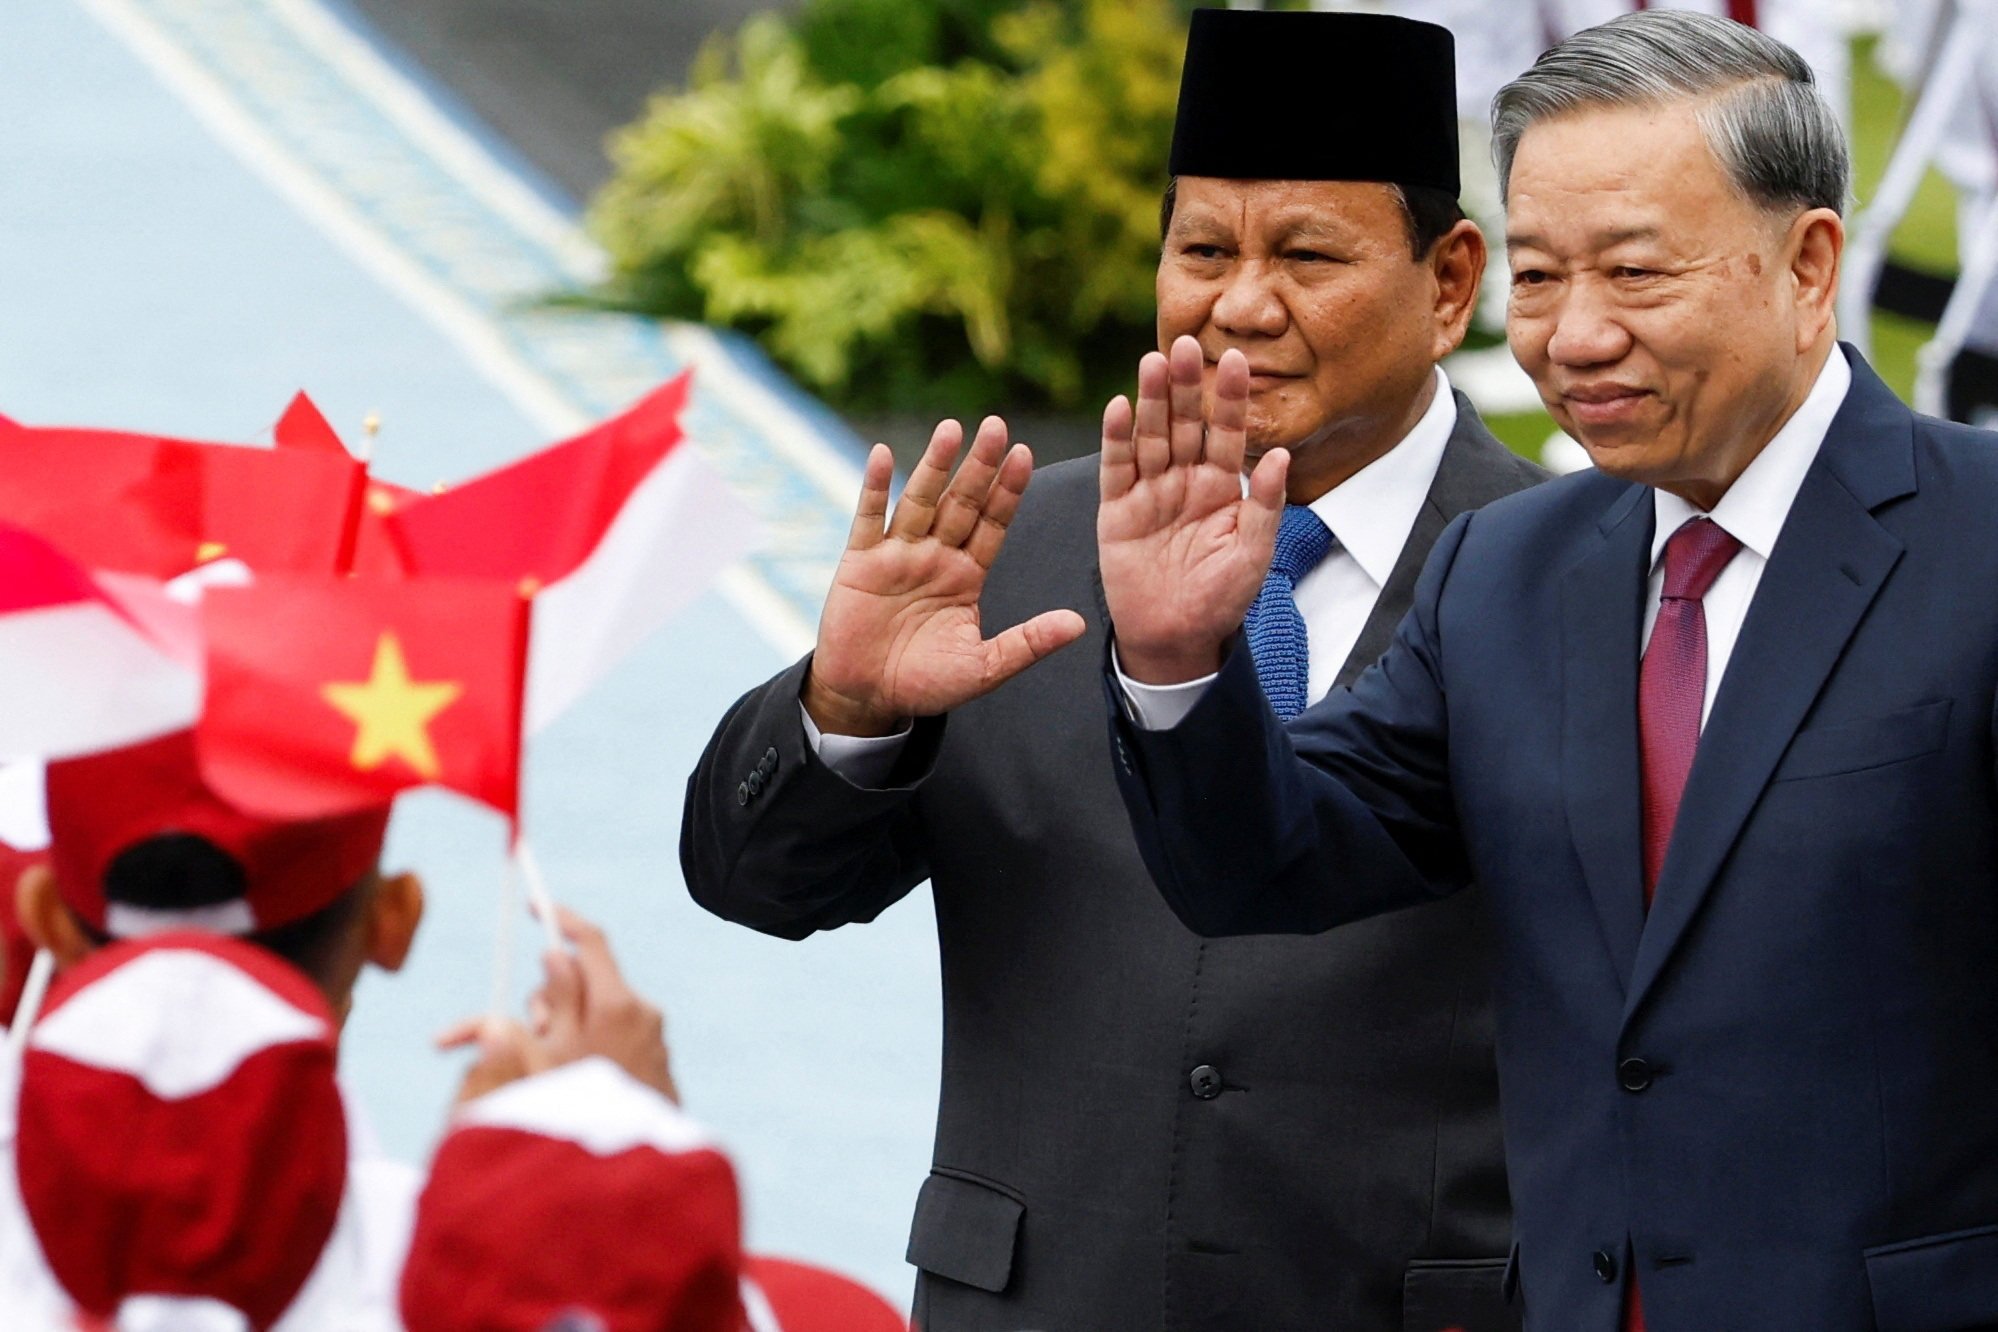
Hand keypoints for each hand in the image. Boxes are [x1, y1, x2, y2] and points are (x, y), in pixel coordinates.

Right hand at [438, 905, 677, 1105]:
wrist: (630, 1174)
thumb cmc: (578, 1117)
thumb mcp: (547, 1058)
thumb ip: (553, 1001)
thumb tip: (557, 956)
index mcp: (616, 1004)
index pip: (590, 942)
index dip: (561, 919)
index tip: (536, 907)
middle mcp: (642, 1011)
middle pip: (585, 977)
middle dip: (550, 994)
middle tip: (532, 1030)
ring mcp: (653, 1035)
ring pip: (596, 1007)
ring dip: (566, 1024)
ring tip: (552, 1066)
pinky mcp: (657, 1057)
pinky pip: (615, 1032)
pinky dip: (588, 1042)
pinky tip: (576, 1076)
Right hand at [803, 417, 1087, 736]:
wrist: (869, 698)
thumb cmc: (927, 683)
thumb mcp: (984, 667)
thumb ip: (1027, 643)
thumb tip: (1079, 624)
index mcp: (967, 575)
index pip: (993, 524)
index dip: (1008, 491)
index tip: (1025, 456)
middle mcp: (936, 556)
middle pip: (962, 502)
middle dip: (979, 466)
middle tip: (997, 426)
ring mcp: (898, 554)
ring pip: (920, 501)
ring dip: (934, 465)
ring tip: (951, 429)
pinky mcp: (860, 562)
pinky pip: (869, 518)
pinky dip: (875, 487)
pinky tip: (882, 454)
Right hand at [1098, 337, 1287, 682]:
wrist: (1174, 637)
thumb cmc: (1221, 599)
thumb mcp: (1252, 555)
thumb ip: (1264, 505)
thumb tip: (1280, 454)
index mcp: (1222, 487)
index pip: (1228, 432)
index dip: (1231, 397)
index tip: (1236, 359)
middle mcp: (1185, 480)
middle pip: (1185, 424)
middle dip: (1186, 385)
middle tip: (1186, 344)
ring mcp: (1150, 492)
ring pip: (1151, 436)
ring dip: (1152, 401)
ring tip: (1153, 362)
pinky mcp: (1117, 510)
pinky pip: (1116, 468)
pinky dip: (1116, 439)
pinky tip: (1119, 407)